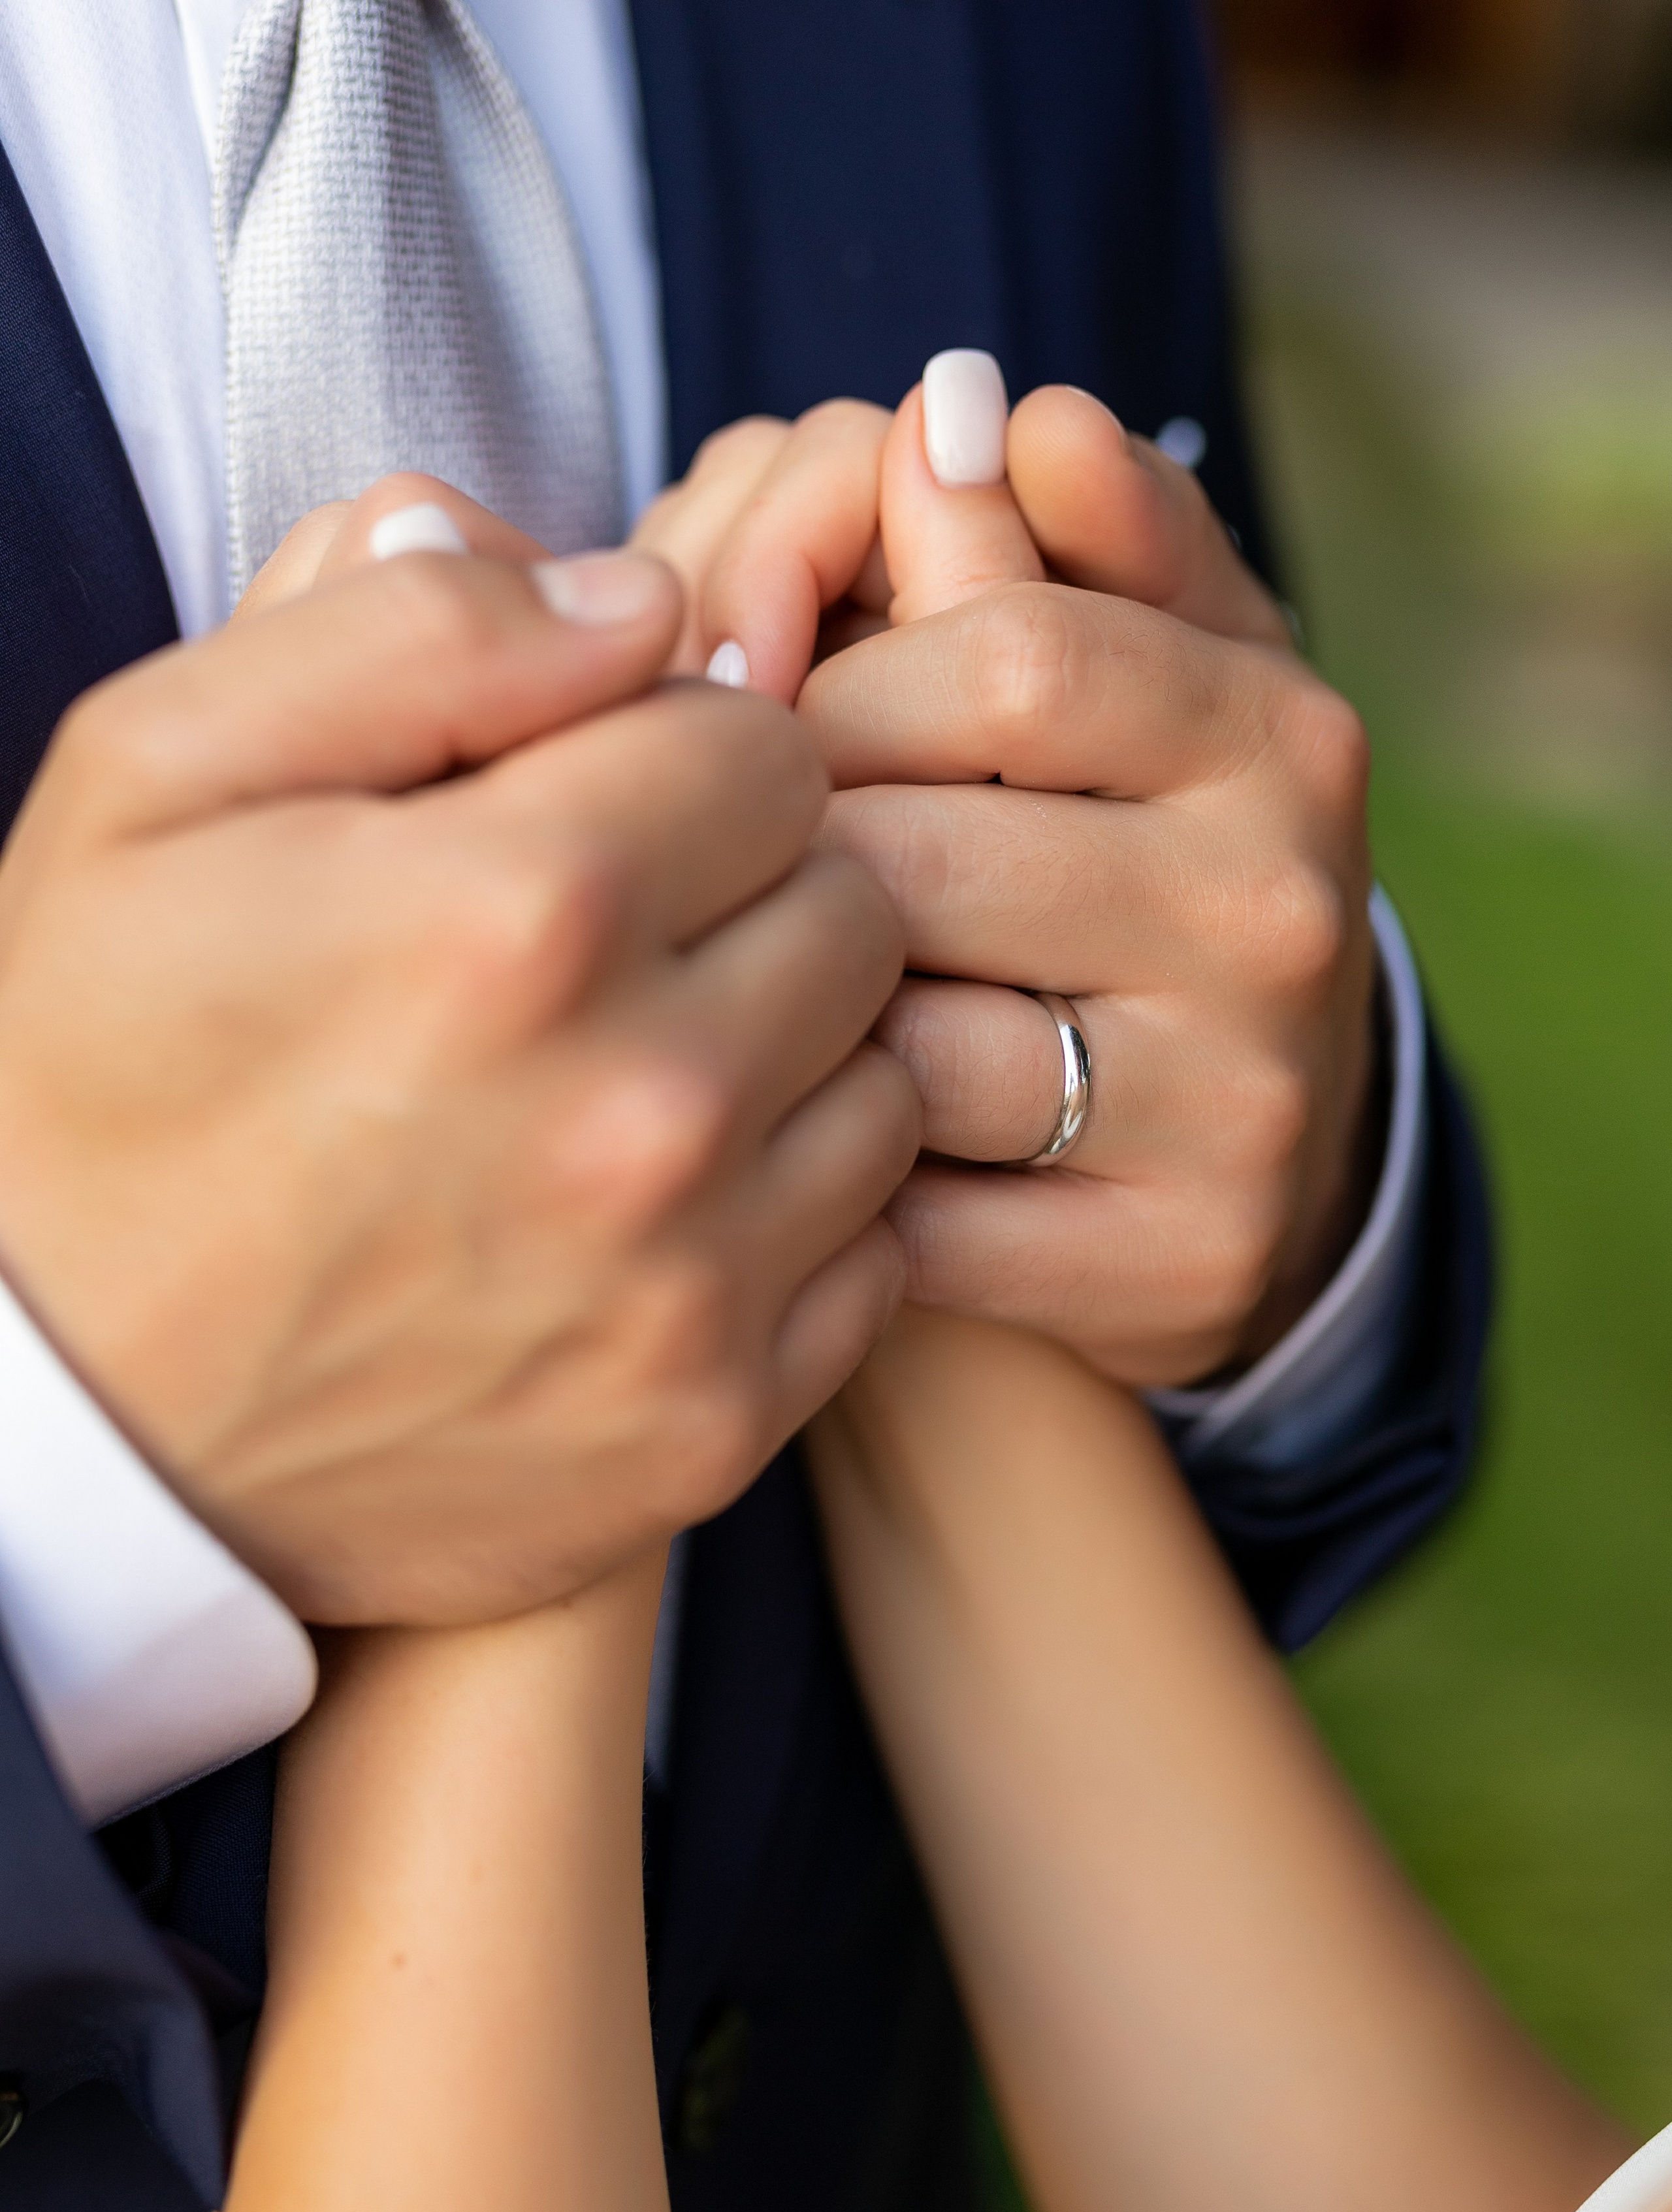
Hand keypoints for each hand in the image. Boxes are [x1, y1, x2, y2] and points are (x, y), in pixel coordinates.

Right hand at [0, 494, 917, 1621]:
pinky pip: (878, 1258)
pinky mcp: (711, 1427)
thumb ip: (407, 631)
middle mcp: (641, 1104)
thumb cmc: (90, 1078)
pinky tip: (666, 1209)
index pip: (767, 743)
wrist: (59, 1418)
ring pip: (892, 1075)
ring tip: (638, 1071)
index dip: (681, 752)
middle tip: (617, 941)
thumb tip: (638, 593)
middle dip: (757, 889)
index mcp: (520, 906)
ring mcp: (690, 1289)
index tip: (593, 807)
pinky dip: (801, 1217)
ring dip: (796, 1050)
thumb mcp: (153, 778)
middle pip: (857, 903)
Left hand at [669, 377, 1380, 1383]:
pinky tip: (825, 1139)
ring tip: (774, 1004)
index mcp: (1279, 733)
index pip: (1008, 662)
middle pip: (928, 858)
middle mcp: (1288, 912)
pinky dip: (836, 1179)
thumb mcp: (1141, 671)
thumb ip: (1063, 536)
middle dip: (791, 867)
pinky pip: (919, 1218)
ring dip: (802, 1024)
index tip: (759, 727)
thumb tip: (969, 409)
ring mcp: (1243, 1102)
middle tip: (729, 881)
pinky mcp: (1178, 1260)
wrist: (1231, 1145)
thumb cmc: (1124, 859)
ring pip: (910, 1046)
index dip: (834, 692)